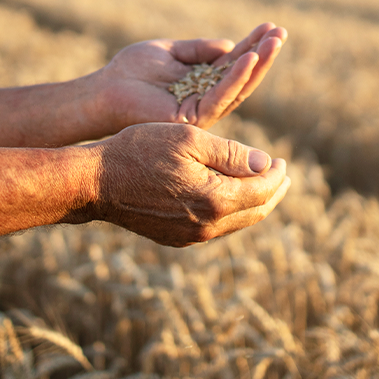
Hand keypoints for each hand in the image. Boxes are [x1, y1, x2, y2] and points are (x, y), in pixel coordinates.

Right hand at [79, 123, 289, 246]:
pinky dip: (231, 212)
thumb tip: (267, 165)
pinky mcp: (176, 238)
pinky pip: (216, 228)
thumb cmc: (140, 151)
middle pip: (255, 212)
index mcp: (215, 200)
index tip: (282, 160)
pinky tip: (229, 197)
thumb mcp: (189, 140)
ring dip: (254, 203)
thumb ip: (232, 154)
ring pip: (237, 223)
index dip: (277, 175)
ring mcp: (190, 237)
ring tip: (261, 185)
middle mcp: (207, 226)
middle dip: (273, 192)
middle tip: (282, 175)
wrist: (95, 182)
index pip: (262, 190)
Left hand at [98, 23, 286, 131]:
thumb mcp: (170, 51)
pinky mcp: (192, 118)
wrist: (104, 90)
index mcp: (202, 83)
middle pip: (243, 77)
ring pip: (238, 88)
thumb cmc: (131, 71)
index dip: (253, 45)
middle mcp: (206, 99)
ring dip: (257, 64)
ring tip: (273, 42)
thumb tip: (230, 45)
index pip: (234, 64)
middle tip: (281, 33)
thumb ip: (198, 49)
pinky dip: (235, 78)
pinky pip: (220, 96)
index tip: (270, 27)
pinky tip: (248, 58)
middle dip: (263, 55)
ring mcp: (201, 111)